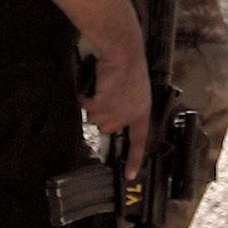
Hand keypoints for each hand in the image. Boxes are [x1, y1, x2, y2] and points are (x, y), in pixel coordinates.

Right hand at [82, 34, 151, 179]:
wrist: (123, 52)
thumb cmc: (127, 66)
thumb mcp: (133, 91)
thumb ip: (126, 107)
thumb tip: (110, 121)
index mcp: (142, 112)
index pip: (139, 140)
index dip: (134, 158)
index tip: (129, 175)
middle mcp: (130, 115)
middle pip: (107, 128)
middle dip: (102, 114)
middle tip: (106, 94)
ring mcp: (117, 112)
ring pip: (95, 119)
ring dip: (93, 105)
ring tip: (102, 87)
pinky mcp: (103, 105)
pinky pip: (86, 108)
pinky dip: (85, 98)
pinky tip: (93, 85)